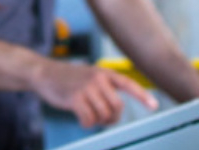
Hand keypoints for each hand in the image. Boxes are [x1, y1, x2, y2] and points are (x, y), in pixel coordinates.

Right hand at [30, 59, 157, 127]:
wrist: (44, 73)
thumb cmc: (69, 80)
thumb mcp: (90, 77)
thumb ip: (104, 89)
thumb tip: (116, 111)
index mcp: (104, 73)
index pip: (128, 84)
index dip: (142, 96)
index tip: (154, 106)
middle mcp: (98, 79)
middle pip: (117, 106)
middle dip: (111, 117)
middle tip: (101, 118)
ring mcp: (86, 88)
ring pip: (103, 115)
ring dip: (97, 121)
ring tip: (88, 115)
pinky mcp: (75, 98)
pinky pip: (89, 120)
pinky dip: (86, 124)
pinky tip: (80, 118)